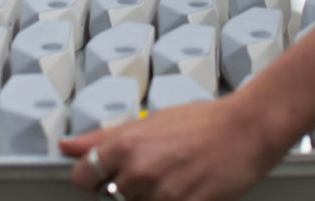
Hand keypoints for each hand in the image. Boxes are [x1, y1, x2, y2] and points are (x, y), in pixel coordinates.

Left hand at [61, 95, 282, 200]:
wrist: (247, 130)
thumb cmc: (202, 122)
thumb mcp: (149, 122)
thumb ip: (104, 138)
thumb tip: (66, 147)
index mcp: (126, 145)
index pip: (83, 176)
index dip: (92, 176)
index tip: (104, 174)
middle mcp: (140, 172)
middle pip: (111, 196)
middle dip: (127, 187)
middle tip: (155, 170)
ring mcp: (163, 196)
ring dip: (151, 198)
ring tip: (175, 178)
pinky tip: (187, 188)